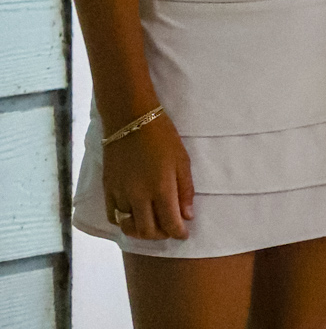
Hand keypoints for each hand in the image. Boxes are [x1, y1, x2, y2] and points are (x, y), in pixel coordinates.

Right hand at [103, 112, 193, 240]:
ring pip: (129, 226)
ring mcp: (120, 193)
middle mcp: (138, 196)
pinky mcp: (107, 189)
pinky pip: (113, 216)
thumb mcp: (182, 161)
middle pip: (148, 231)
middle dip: (161, 235)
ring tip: (152, 225)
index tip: (184, 233)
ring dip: (142, 231)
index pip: (170, 224)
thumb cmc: (163, 138)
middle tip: (169, 229)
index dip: (179, 233)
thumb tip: (187, 216)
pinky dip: (124, 222)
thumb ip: (185, 190)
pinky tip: (134, 216)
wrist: (130, 121)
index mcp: (161, 188)